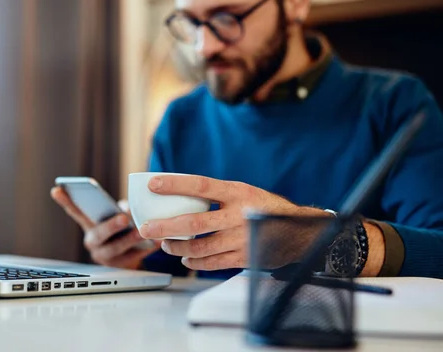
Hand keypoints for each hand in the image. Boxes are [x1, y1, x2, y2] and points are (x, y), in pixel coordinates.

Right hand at [50, 186, 160, 269]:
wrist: (132, 257)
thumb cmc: (124, 229)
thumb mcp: (120, 216)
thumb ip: (122, 209)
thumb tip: (133, 207)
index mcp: (90, 225)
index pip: (75, 212)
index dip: (65, 201)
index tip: (57, 189)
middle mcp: (93, 241)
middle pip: (99, 234)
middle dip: (111, 226)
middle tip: (123, 218)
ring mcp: (105, 256)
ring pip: (116, 249)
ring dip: (130, 239)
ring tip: (142, 232)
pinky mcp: (120, 267)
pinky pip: (132, 258)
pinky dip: (145, 249)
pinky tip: (156, 242)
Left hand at [138, 174, 330, 270]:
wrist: (300, 233)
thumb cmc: (265, 208)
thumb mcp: (245, 192)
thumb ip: (218, 195)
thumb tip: (179, 196)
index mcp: (238, 192)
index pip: (200, 185)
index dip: (175, 184)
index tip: (153, 183)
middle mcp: (240, 215)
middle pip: (194, 223)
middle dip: (166, 227)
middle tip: (147, 229)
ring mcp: (243, 239)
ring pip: (201, 248)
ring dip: (178, 247)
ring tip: (166, 244)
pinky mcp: (246, 258)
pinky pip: (213, 263)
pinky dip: (196, 262)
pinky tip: (186, 258)